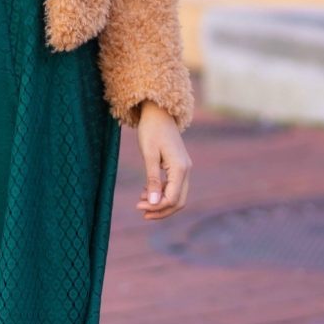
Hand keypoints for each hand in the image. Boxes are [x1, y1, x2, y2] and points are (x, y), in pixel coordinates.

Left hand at [133, 104, 190, 220]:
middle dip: (161, 210)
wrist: (158, 112)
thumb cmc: (151, 130)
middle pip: (179, 200)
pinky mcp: (179, 165)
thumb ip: (153, 180)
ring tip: (141, 203)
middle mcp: (186, 169)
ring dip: (161, 202)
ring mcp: (184, 168)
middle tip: (141, 212)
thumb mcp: (149, 155)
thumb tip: (154, 203)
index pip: (172, 198)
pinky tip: (146, 192)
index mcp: (180, 168)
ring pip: (177, 195)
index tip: (138, 205)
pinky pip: (174, 185)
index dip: (156, 207)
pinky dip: (162, 192)